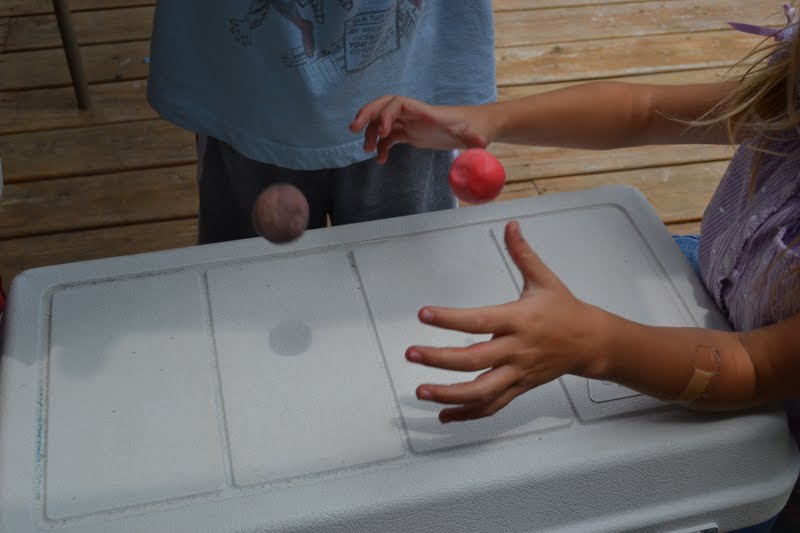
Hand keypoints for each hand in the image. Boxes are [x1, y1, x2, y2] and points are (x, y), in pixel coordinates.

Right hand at [349, 95, 494, 162]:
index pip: (398, 104)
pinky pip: (390, 137)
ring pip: (383, 122)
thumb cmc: (477, 129)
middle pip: (383, 106)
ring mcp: (411, 124)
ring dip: (371, 133)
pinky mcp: (412, 134)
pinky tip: (381, 160)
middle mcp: (414, 115)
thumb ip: (476, 139)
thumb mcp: (477, 135)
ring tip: (366, 150)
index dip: (386, 115)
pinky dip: (382, 146)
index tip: (383, 132)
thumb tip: (480, 145)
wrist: (478, 128)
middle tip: (352, 128)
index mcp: (424, 112)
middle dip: (367, 114)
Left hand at [406, 221, 605, 422]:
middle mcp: (517, 349)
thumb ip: (522, 254)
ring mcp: (517, 372)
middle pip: (475, 360)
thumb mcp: (544, 279)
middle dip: (440, 359)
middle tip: (412, 354)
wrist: (592, 342)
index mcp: (519, 320)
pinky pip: (492, 406)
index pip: (479, 320)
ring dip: (450, 394)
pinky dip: (468, 414)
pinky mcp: (519, 387)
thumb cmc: (565, 310)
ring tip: (422, 391)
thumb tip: (510, 226)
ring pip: (482, 391)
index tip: (425, 314)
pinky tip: (444, 415)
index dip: (450, 319)